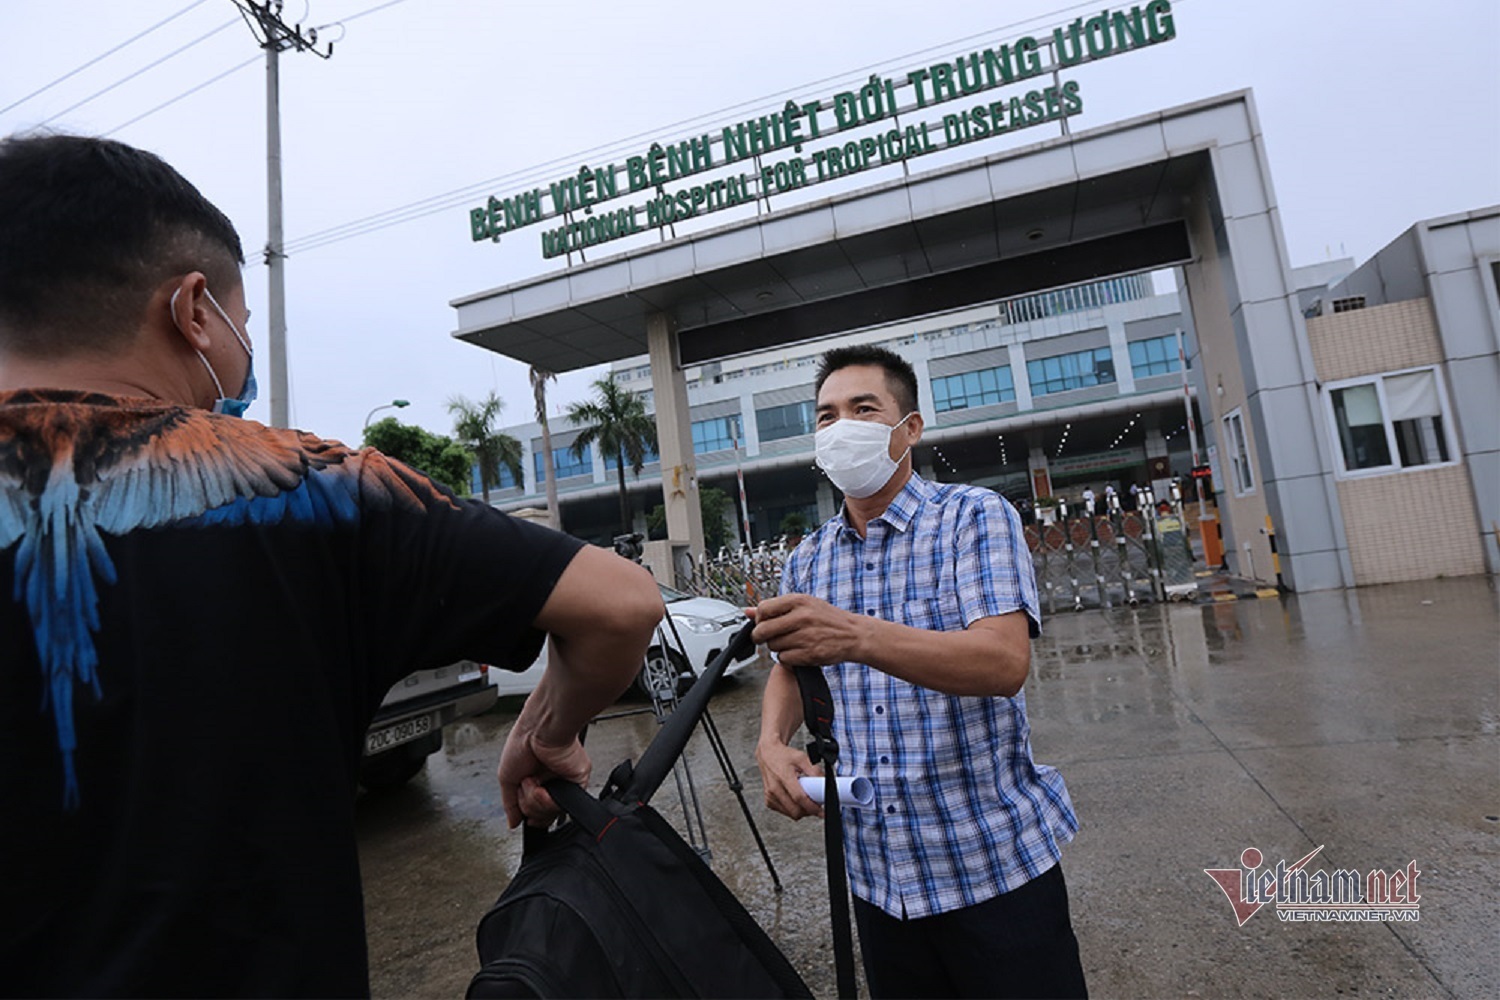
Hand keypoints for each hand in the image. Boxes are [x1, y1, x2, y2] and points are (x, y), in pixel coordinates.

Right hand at [497, 716, 590, 828]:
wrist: (541, 730)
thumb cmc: (523, 743)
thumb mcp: (507, 778)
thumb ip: (510, 804)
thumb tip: (512, 823)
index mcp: (535, 780)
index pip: (534, 810)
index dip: (528, 815)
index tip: (523, 814)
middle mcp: (550, 783)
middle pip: (540, 816)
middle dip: (528, 806)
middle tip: (524, 787)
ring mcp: (563, 784)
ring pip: (550, 814)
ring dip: (534, 801)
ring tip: (531, 782)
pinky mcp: (576, 783)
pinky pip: (562, 806)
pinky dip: (547, 800)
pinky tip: (541, 786)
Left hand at [751, 593, 867, 667]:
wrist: (854, 634)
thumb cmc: (828, 619)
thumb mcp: (804, 605)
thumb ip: (776, 608)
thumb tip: (747, 611)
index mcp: (799, 601)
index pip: (763, 609)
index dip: (759, 619)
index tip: (764, 623)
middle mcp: (801, 617)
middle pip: (763, 630)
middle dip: (760, 637)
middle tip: (767, 638)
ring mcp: (805, 636)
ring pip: (772, 646)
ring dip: (777, 647)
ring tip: (790, 642)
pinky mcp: (809, 654)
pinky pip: (783, 659)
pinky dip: (787, 658)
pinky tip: (796, 652)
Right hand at [755, 739, 823, 820]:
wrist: (767, 754)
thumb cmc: (784, 756)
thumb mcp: (802, 758)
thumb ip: (814, 771)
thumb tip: (825, 783)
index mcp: (783, 777)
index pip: (799, 798)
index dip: (812, 807)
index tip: (821, 811)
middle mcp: (775, 788)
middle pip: (795, 810)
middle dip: (809, 811)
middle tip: (816, 804)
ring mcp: (770, 796)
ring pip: (791, 814)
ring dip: (801, 811)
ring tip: (805, 798)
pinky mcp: (768, 800)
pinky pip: (785, 812)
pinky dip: (793, 809)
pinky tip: (795, 799)